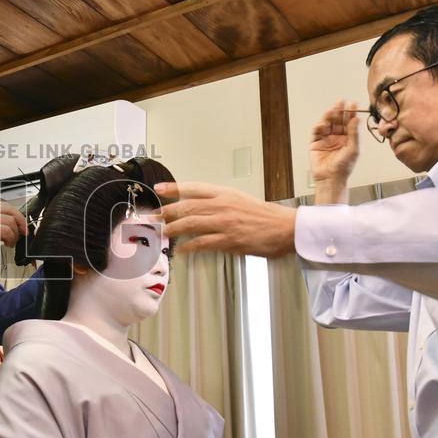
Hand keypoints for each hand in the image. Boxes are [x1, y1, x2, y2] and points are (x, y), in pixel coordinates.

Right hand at [0, 201, 27, 257]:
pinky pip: (6, 232)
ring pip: (10, 223)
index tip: (22, 225)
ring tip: (10, 242)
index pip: (6, 206)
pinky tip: (7, 244)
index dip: (17, 215)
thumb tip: (10, 224)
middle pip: (11, 211)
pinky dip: (10, 239)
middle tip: (23, 233)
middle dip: (21, 223)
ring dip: (14, 235)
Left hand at [155, 182, 296, 257]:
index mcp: (224, 193)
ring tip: (162, 233)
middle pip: (187, 207)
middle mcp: (222, 205)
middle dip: (167, 212)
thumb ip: (218, 201)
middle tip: (152, 217)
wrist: (284, 227)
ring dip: (173, 229)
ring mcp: (225, 222)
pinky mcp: (230, 239)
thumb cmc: (263, 215)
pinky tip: (181, 250)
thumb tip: (196, 207)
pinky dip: (189, 247)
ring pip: (191, 224)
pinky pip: (203, 243)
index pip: (193, 188)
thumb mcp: (238, 200)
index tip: (159, 188)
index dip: (174, 188)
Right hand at [309, 100, 360, 202]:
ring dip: (329, 116)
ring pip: (327, 124)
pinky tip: (324, 123)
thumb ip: (354, 134)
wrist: (330, 178)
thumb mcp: (353, 149)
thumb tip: (356, 119)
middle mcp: (337, 138)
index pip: (349, 123)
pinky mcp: (315, 143)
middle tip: (342, 102)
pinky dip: (319, 126)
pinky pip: (317, 132)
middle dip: (339, 111)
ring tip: (333, 109)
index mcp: (348, 139)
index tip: (353, 104)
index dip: (351, 113)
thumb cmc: (344, 167)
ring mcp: (326, 140)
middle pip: (338, 121)